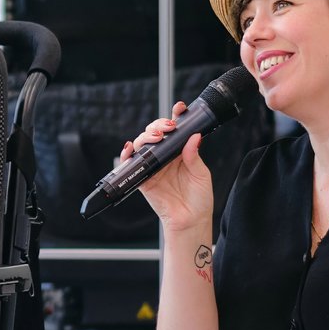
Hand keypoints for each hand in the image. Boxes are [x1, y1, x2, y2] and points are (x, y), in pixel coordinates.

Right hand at [122, 102, 215, 232]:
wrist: (190, 221)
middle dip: (159, 125)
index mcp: (181, 153)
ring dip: (146, 136)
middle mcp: (165, 157)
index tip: (180, 109)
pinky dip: (127, 154)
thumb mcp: (201, 174)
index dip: (175, 117)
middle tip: (168, 128)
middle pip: (156, 133)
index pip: (175, 131)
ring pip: (143, 144)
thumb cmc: (199, 199)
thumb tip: (193, 136)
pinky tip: (130, 147)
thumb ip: (194, 155)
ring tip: (156, 137)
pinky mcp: (143, 178)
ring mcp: (153, 167)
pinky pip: (131, 164)